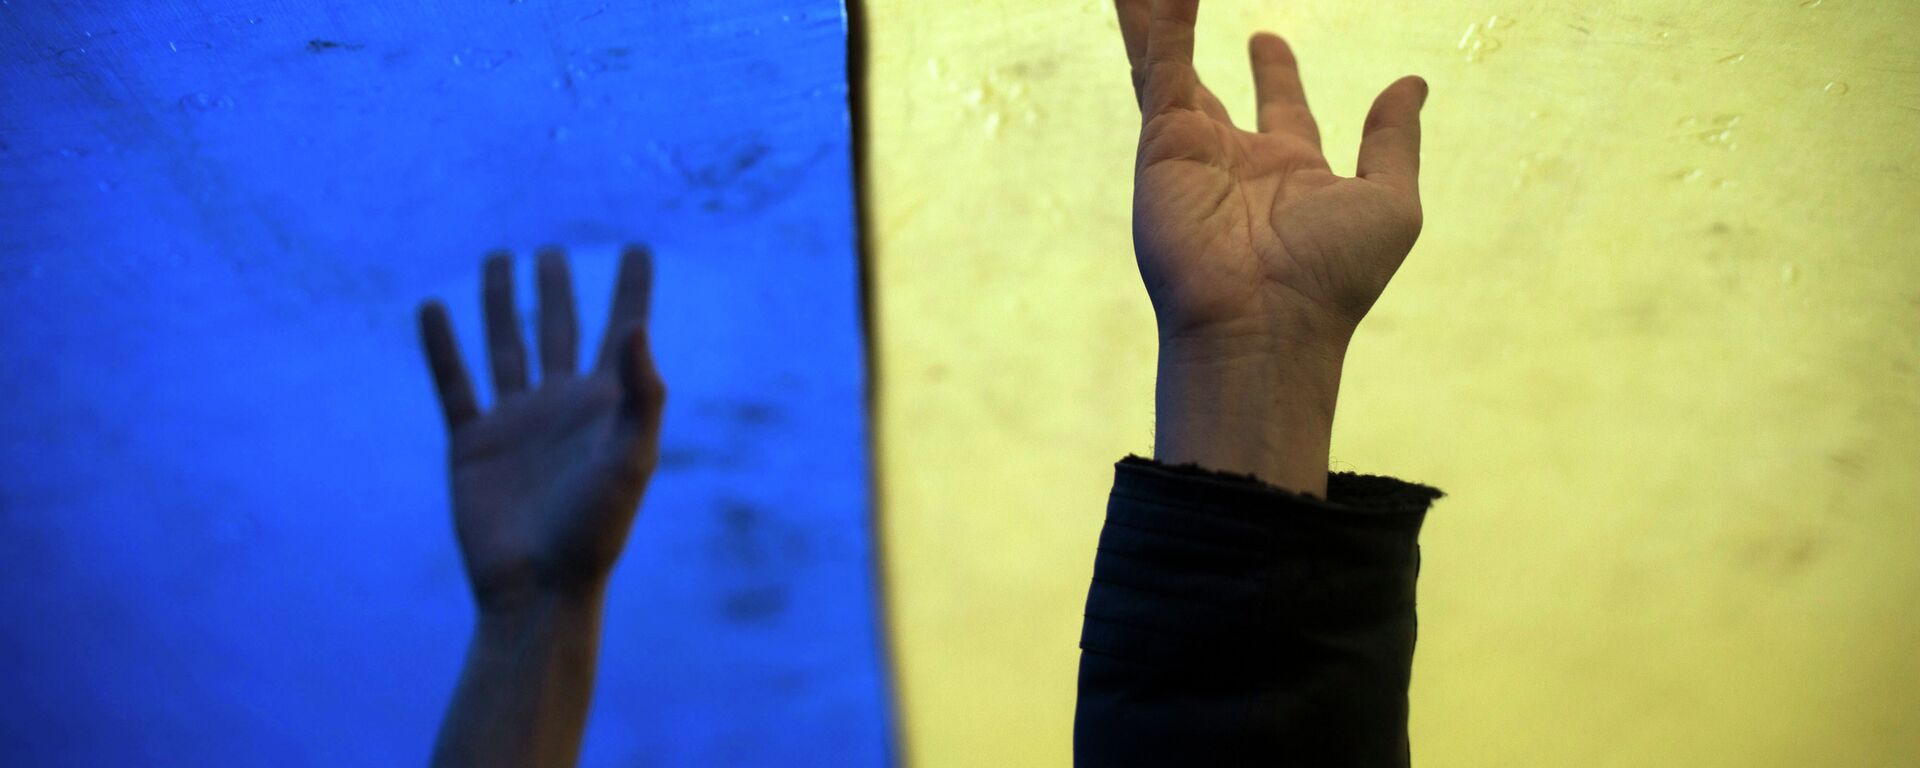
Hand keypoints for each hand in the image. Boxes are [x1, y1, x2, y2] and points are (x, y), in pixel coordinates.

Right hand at [418, 245, 666, 609]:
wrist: (539, 589)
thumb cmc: (596, 531)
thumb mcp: (631, 459)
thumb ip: (640, 393)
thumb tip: (637, 326)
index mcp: (606, 405)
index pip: (624, 331)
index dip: (632, 289)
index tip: (637, 246)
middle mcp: (561, 406)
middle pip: (559, 328)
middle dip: (556, 288)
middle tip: (552, 249)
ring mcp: (516, 423)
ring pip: (506, 345)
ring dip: (500, 302)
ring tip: (498, 257)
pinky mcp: (472, 445)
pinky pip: (454, 384)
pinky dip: (441, 347)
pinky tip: (432, 308)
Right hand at [1115, 0, 1428, 349]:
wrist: (1265, 323)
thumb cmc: (1332, 281)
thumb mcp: (1390, 203)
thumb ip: (1395, 141)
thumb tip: (1412, 84)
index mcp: (1290, 173)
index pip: (1281, 108)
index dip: (1276, 73)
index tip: (1266, 41)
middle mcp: (1235, 161)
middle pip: (1206, 82)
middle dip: (1190, 43)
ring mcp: (1192, 154)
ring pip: (1166, 66)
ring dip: (1153, 20)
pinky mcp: (1162, 148)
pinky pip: (1162, 71)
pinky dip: (1165, 27)